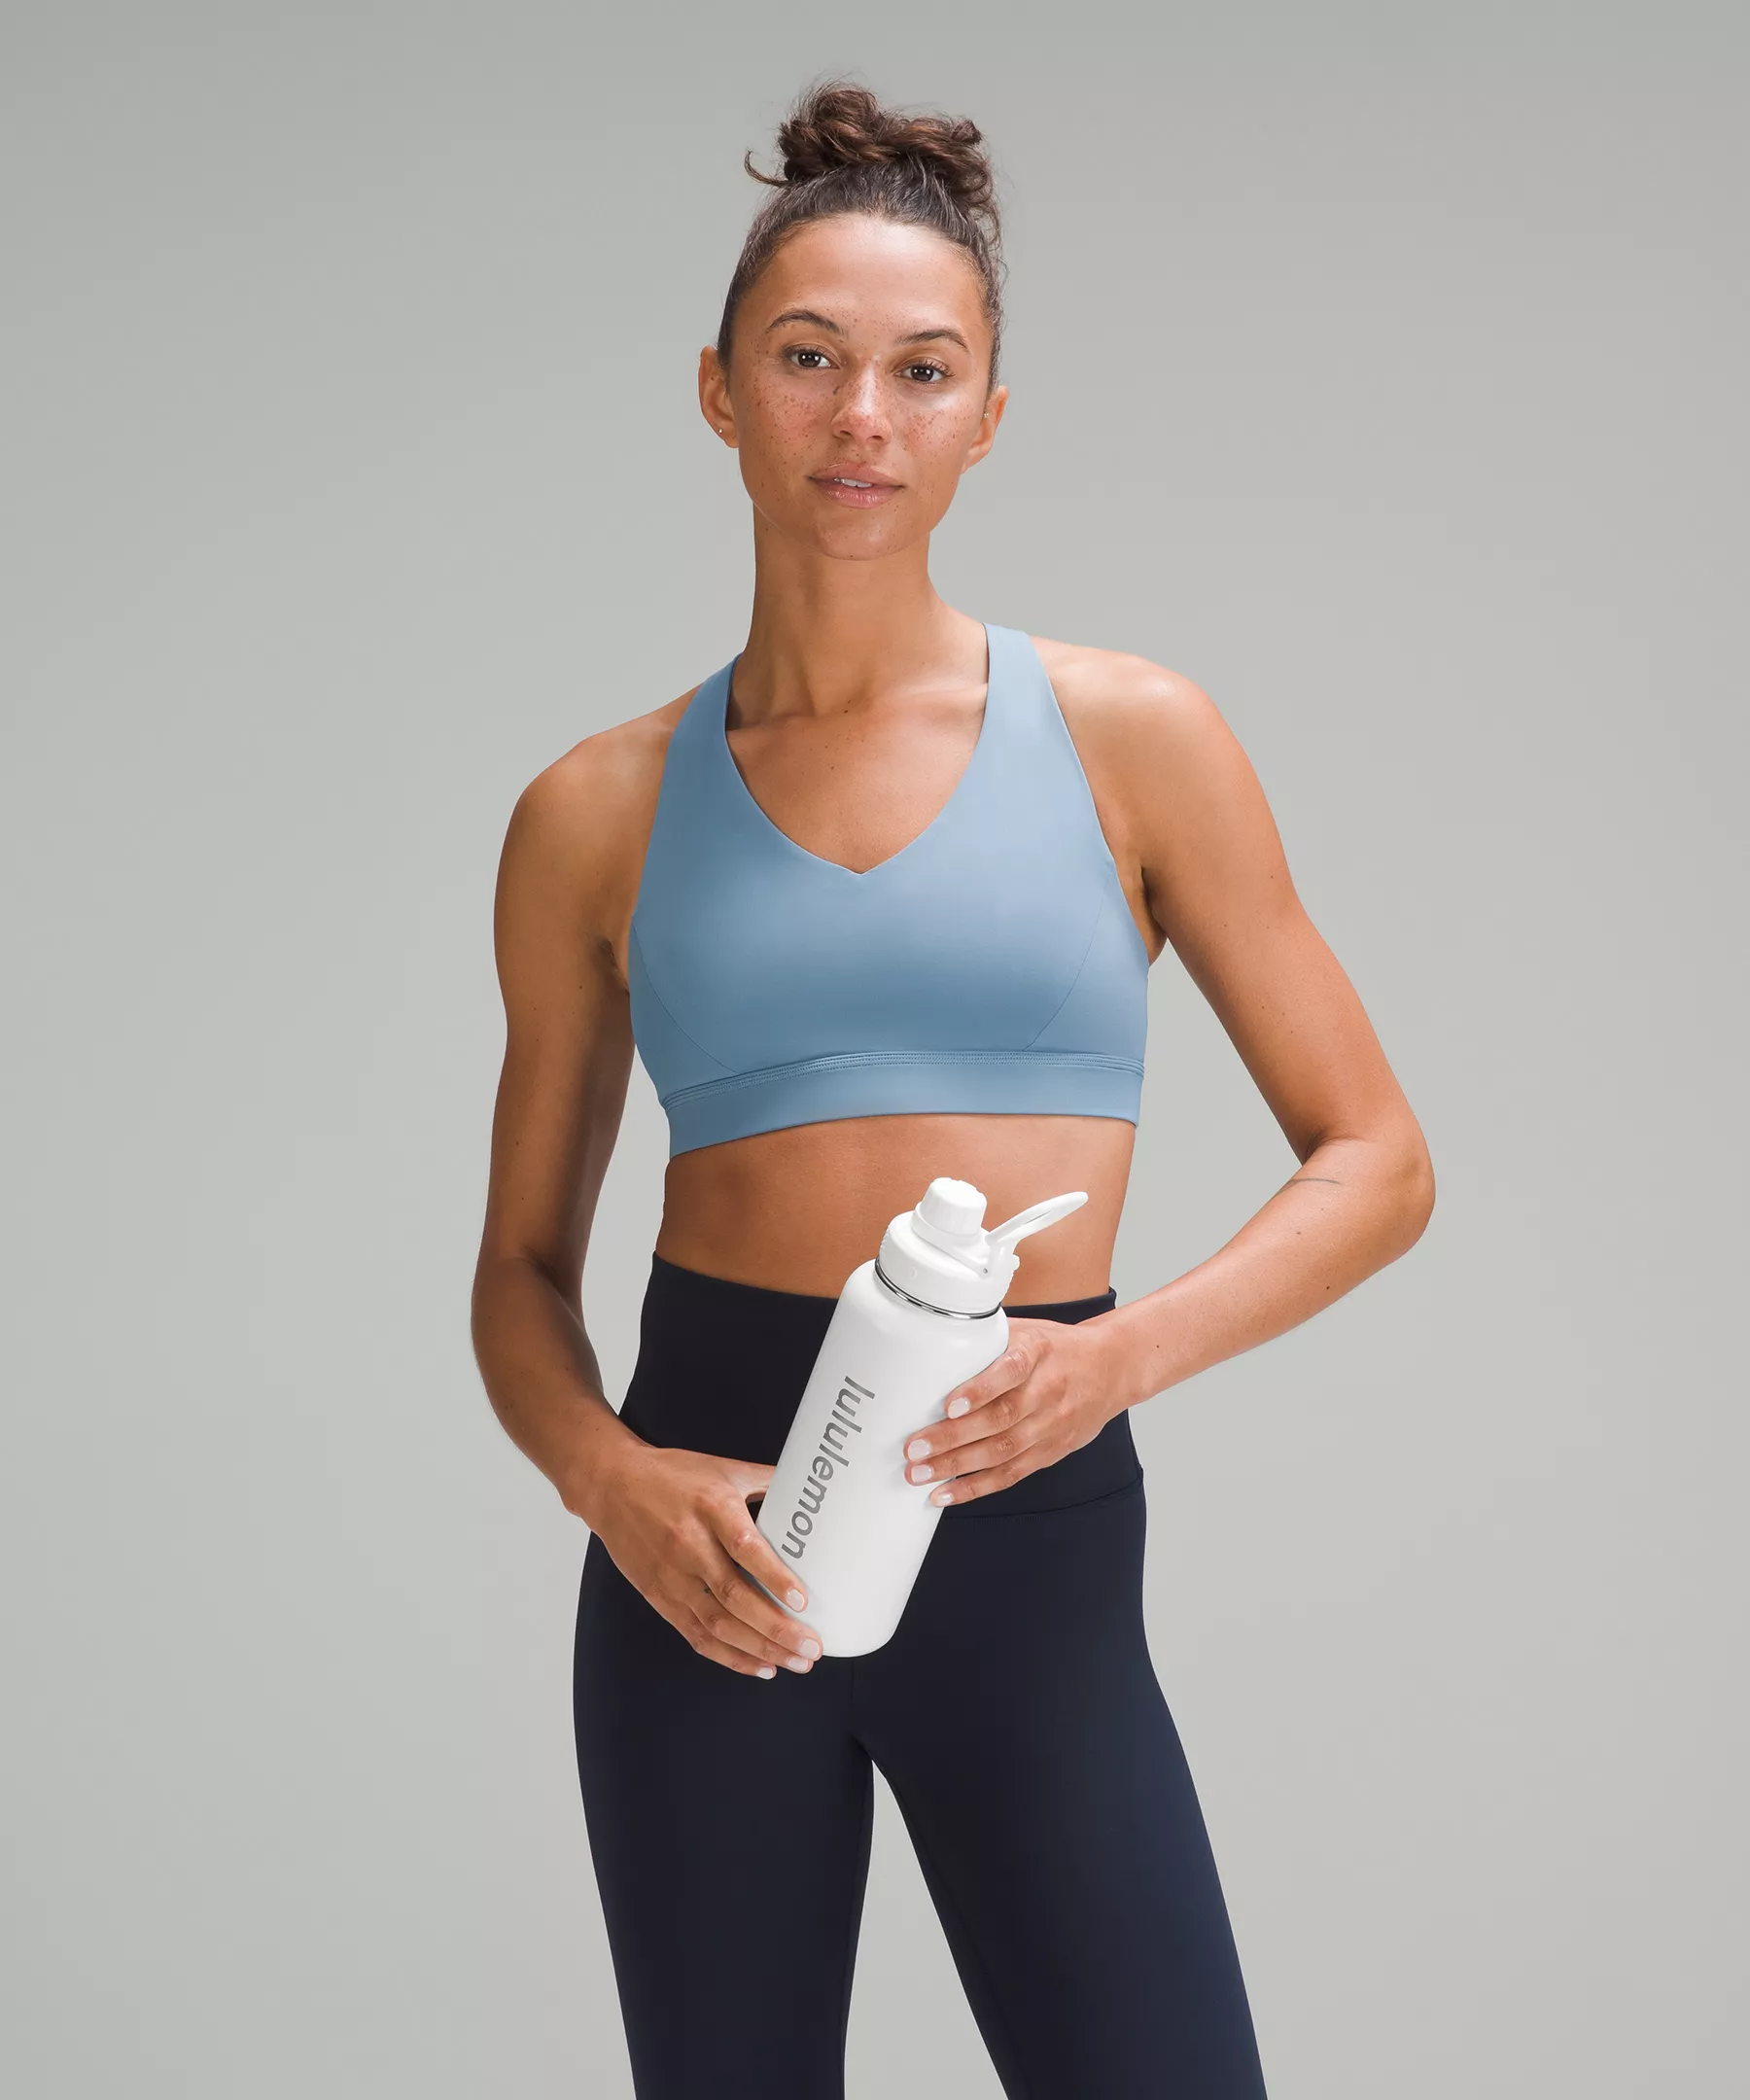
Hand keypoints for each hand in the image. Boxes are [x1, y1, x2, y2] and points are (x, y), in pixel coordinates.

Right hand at [589, 1443, 824, 1677]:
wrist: (612, 1485)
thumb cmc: (672, 1475)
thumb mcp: (723, 1469)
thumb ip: (766, 1481)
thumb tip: (809, 1488)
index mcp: (712, 1509)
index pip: (746, 1548)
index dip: (774, 1577)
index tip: (802, 1601)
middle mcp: (691, 1545)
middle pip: (735, 1596)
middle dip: (776, 1629)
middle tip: (810, 1647)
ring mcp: (672, 1576)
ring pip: (718, 1623)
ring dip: (758, 1649)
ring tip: (793, 1662)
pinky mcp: (659, 1596)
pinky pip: (696, 1634)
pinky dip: (729, 1656)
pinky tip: (758, 1666)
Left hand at [900, 1317, 1122, 1505]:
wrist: (1110, 1368)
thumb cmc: (1056, 1347)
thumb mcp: (1027, 1329)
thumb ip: (987, 1337)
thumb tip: (931, 1338)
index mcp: (1038, 1353)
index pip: (1011, 1370)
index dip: (980, 1389)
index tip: (949, 1404)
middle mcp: (1047, 1391)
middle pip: (1000, 1419)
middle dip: (952, 1438)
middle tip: (914, 1449)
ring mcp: (1050, 1425)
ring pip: (1003, 1451)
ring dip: (957, 1466)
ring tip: (920, 1474)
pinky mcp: (1051, 1452)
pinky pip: (1012, 1473)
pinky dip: (977, 1486)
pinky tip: (946, 1493)